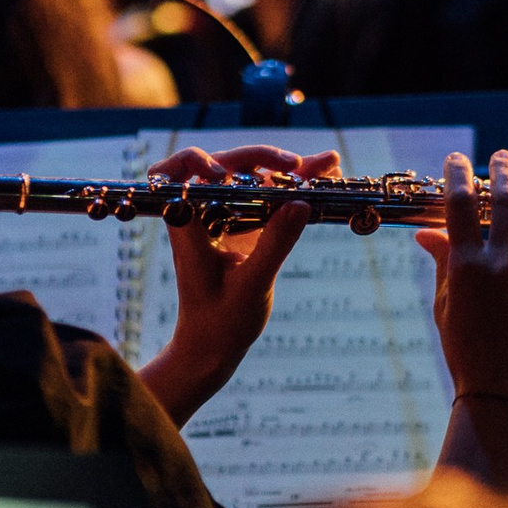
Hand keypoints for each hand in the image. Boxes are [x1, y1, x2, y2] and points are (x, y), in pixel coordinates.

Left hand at [136, 143, 339, 426]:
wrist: (213, 347)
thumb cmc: (219, 323)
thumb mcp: (252, 286)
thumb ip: (275, 243)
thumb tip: (300, 203)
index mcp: (189, 225)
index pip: (182, 176)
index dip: (201, 163)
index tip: (224, 174)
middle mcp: (203, 214)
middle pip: (228, 167)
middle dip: (263, 159)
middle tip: (299, 166)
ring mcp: (225, 218)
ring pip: (253, 179)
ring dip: (287, 170)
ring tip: (326, 165)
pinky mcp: (245, 226)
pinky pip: (268, 199)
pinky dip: (293, 189)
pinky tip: (322, 180)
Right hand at [417, 150, 507, 414]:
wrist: (503, 397)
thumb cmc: (467, 354)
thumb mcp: (445, 308)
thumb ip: (443, 264)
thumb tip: (427, 232)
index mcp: (467, 269)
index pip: (458, 207)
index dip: (457, 177)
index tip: (457, 161)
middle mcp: (504, 268)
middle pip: (504, 202)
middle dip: (504, 172)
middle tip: (505, 157)